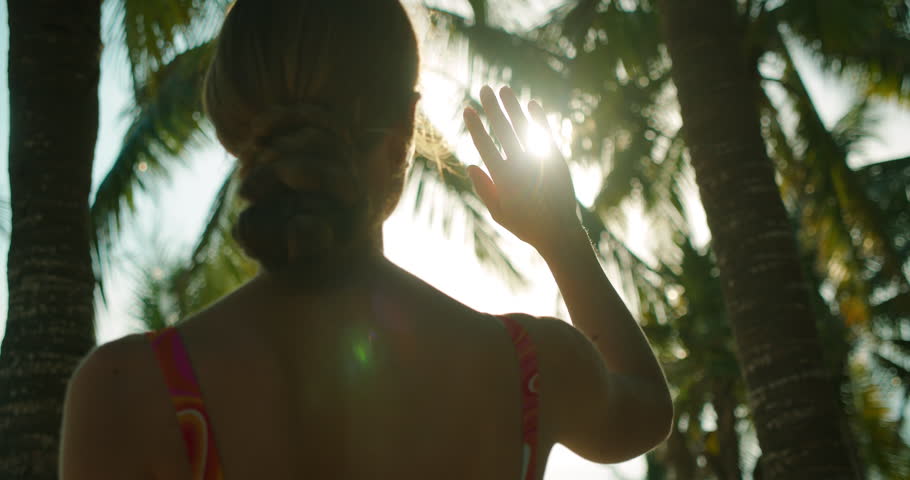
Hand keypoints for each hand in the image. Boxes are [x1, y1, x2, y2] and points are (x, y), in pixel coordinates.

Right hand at [464, 85, 580, 253]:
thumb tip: (470, 165)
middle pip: (503, 129)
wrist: (559, 231)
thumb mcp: (498, 213)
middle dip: (492, 108)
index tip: (468, 110)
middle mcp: (520, 165)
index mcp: (503, 178)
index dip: (475, 126)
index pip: (484, 145)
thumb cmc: (526, 224)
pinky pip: (545, 133)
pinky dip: (538, 118)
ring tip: (504, 89)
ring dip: (513, 106)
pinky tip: (531, 104)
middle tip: (484, 89)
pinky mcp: (556, 159)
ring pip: (523, 127)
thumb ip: (484, 189)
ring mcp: (539, 160)